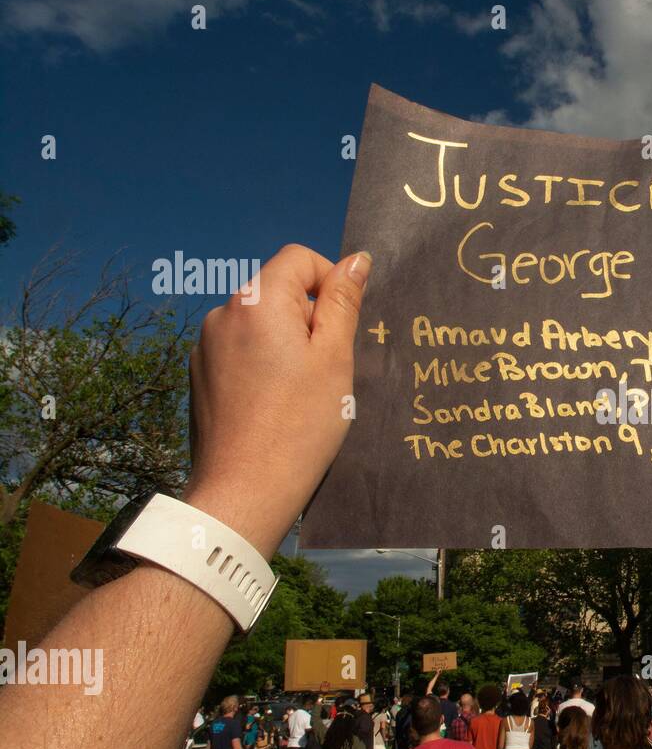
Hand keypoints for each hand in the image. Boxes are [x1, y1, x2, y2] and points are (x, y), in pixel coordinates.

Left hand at [184, 245, 371, 556]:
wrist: (244, 489)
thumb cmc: (299, 426)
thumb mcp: (335, 359)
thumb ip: (344, 302)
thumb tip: (356, 260)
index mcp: (257, 303)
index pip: (299, 259)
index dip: (330, 280)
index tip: (343, 325)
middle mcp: (223, 313)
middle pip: (277, 291)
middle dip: (308, 318)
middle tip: (326, 368)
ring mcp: (205, 345)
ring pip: (259, 323)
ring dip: (285, 342)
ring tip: (300, 392)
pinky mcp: (199, 374)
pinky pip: (240, 350)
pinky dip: (263, 364)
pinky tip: (274, 405)